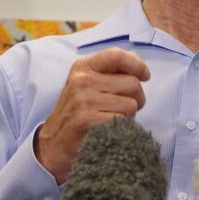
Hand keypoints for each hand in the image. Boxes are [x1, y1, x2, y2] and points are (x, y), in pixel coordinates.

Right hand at [35, 48, 150, 182]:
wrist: (53, 144)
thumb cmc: (76, 112)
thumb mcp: (86, 84)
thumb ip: (109, 72)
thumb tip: (139, 67)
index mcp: (83, 67)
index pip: (117, 55)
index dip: (137, 65)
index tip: (145, 76)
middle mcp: (82, 80)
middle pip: (132, 83)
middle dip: (138, 97)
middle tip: (127, 107)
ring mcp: (84, 100)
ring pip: (131, 104)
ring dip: (129, 115)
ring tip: (113, 118)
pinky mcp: (88, 120)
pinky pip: (123, 120)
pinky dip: (122, 127)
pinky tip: (109, 128)